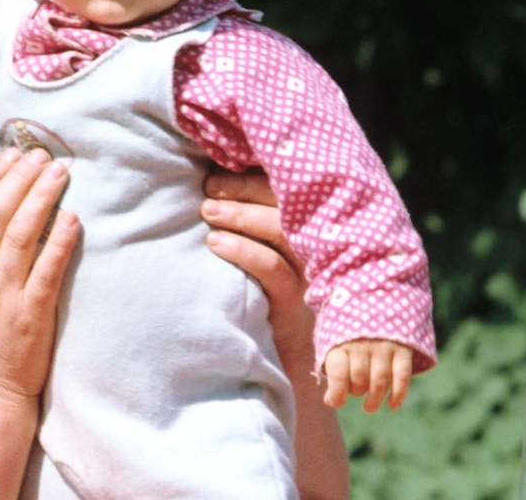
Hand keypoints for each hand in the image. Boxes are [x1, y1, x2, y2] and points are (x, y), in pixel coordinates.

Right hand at [0, 147, 78, 406]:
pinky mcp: (30, 316)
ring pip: (22, 233)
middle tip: (42, 155)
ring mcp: (2, 296)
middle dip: (20, 177)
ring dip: (42, 197)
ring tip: (60, 173)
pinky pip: (47, 270)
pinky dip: (60, 240)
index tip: (11, 154)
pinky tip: (73, 218)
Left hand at [201, 169, 309, 348]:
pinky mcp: (297, 300)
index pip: (292, 189)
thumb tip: (216, 185)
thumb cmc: (273, 294)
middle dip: (244, 188)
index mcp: (315, 228)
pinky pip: (272, 267)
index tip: (221, 169)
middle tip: (210, 186)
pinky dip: (242, 250)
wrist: (295, 356)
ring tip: (207, 210)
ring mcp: (311, 272)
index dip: (256, 175)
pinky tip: (215, 243)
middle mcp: (319, 245)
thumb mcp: (272, 253)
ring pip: (281, 230)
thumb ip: (258, 222)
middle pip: (287, 202)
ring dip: (240, 215)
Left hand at [323, 339, 413, 411]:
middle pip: (360, 377)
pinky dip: (398, 394)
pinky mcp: (402, 350)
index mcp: (340, 343)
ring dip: (375, 398)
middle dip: (357, 391)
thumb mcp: (336, 349)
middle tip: (356, 392)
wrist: (373, 308)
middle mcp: (361, 344)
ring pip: (380, 380)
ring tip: (369, 407)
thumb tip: (332, 401)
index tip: (338, 402)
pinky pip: (402, 376)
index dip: (337, 392)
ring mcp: (383, 346)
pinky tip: (392, 405)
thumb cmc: (348, 338)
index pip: (337, 372)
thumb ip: (334, 374)